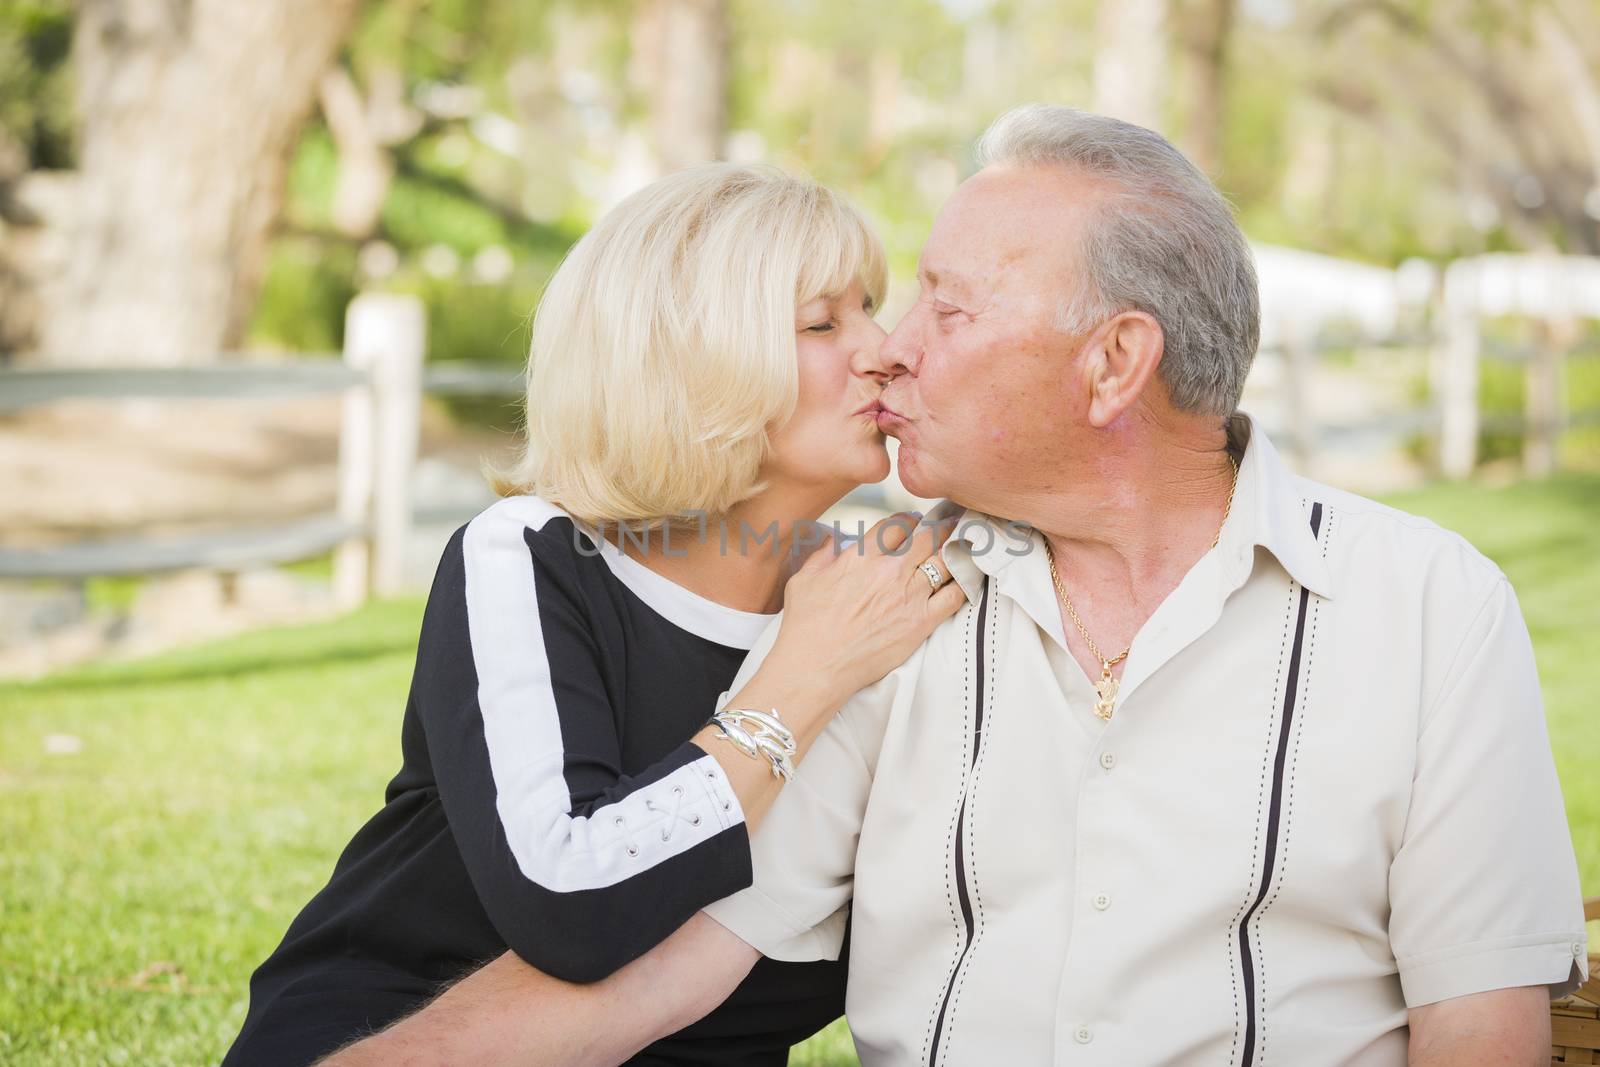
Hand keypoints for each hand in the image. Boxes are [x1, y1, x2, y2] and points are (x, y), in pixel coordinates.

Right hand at [764, 510, 964, 717]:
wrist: (817, 665)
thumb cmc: (806, 625)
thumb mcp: (804, 579)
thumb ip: (822, 555)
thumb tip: (834, 541)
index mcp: (862, 556)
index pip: (896, 525)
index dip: (909, 519)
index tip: (915, 520)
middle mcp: (890, 570)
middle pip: (927, 538)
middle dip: (941, 528)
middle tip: (950, 524)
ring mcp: (909, 595)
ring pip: (945, 562)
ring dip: (955, 551)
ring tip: (963, 546)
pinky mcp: (921, 622)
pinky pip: (954, 596)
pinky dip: (964, 584)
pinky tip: (967, 579)